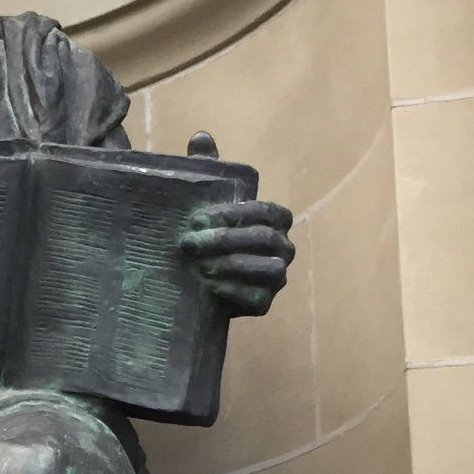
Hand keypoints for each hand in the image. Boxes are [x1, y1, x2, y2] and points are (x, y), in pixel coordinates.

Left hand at [179, 200, 294, 315]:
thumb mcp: (211, 219)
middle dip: (224, 239)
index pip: (264, 211)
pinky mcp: (265, 303)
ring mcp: (278, 277)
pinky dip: (230, 289)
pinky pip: (256, 296)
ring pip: (269, 268)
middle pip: (264, 237)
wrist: (202, 287)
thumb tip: (196, 170)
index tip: (198, 220)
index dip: (230, 214)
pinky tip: (207, 283)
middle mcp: (284, 248)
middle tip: (189, 243)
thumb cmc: (210, 244)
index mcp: (277, 221)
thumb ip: (210, 200)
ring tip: (199, 264)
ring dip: (230, 264)